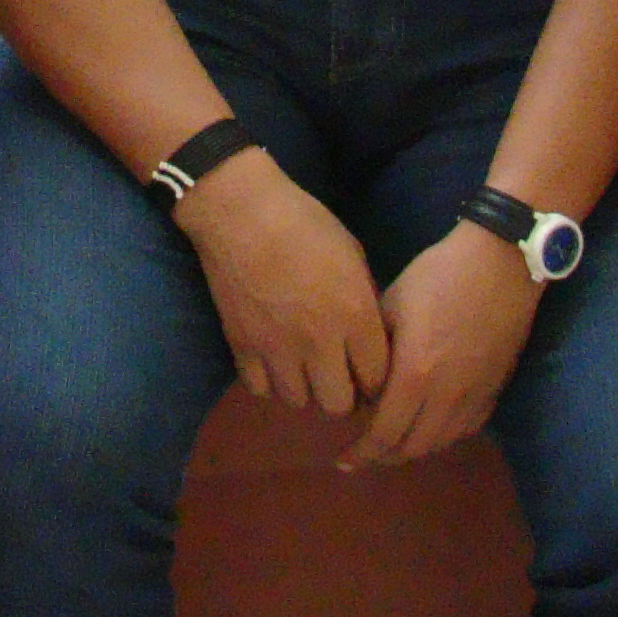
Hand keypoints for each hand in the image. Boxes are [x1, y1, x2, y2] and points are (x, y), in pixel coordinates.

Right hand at [172, 148, 390, 415]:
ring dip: (304, 388)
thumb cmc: (304, 222)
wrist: (240, 211)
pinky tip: (272, 360)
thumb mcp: (352, 254)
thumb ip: (364, 301)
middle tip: (336, 374)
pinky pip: (261, 390)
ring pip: (299, 402)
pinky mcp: (242, 347)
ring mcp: (277, 348)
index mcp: (354, 314)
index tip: (367, 371)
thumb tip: (370, 335)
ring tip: (302, 366)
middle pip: (339, 404)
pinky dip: (268, 381)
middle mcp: (319, 340)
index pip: (377, 378)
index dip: (376, 380)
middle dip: (342, 394)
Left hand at [343, 223, 538, 468]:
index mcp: (415, 376)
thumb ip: (374, 352)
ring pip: (440, 442)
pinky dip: (442, 435)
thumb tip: (362, 385)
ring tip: (393, 439)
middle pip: (412, 448)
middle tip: (364, 450)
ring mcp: (475, 396)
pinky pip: (466, 428)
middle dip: (383, 456)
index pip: (383, 434)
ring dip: (413, 448)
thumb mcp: (391, 305)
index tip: (342, 459)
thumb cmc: (438, 276)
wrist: (500, 265)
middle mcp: (446, 397)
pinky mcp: (495, 389)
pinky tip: (430, 424)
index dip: (361, 453)